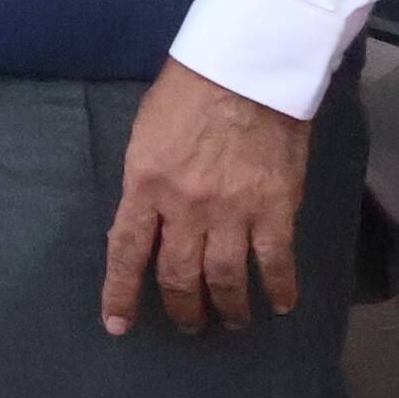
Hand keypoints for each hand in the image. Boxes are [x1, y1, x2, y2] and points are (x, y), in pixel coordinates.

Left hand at [99, 58, 312, 333]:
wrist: (245, 71)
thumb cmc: (187, 94)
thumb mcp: (145, 138)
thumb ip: (145, 184)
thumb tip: (148, 223)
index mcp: (145, 186)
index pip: (126, 252)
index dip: (120, 294)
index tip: (118, 325)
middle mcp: (185, 207)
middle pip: (178, 275)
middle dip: (182, 309)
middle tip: (189, 326)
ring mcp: (232, 211)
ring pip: (225, 278)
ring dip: (228, 308)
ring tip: (230, 323)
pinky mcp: (275, 209)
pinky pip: (276, 262)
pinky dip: (279, 288)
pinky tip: (280, 305)